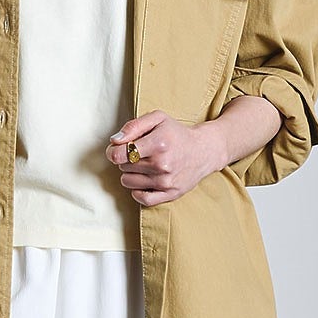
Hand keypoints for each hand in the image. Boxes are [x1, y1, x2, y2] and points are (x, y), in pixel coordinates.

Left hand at [106, 110, 224, 205]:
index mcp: (158, 144)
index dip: (113, 151)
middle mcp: (162, 164)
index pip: (119, 154)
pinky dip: (137, 191)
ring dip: (131, 173)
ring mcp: (166, 181)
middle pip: (123, 166)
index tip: (118, 148)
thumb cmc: (176, 133)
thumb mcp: (157, 119)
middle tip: (139, 154)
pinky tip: (143, 181)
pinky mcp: (170, 194)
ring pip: (127, 182)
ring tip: (143, 165)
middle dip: (126, 159)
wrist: (204, 150)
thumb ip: (133, 126)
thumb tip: (115, 141)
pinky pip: (141, 198)